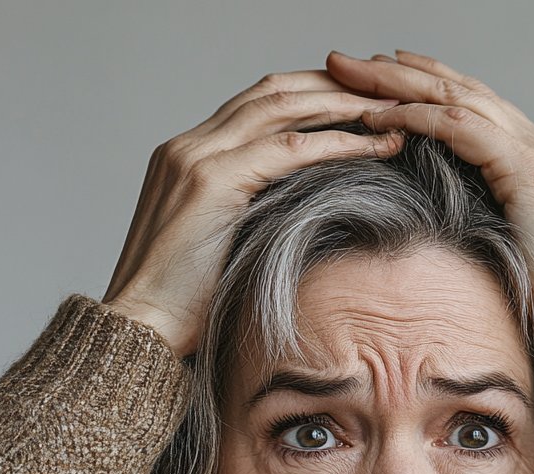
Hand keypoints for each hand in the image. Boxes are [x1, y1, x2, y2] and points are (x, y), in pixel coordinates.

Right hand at [103, 73, 402, 357]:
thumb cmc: (181, 306)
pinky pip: (289, 149)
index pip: (259, 106)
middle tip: (387, 92)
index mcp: (188, 157)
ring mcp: (196, 157)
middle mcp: (189, 145)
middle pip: (273, 91)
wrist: (141, 327)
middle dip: (335, 86)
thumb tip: (299, 220)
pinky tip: (375, 145)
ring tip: (392, 111)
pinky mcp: (211, 181)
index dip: (312, 97)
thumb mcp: (218, 248)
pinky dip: (337, 142)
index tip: (359, 104)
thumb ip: (248, 218)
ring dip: (344, 104)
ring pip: (283, 106)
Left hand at [327, 51, 533, 357]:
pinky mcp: (530, 172)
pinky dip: (416, 119)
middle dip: (404, 73)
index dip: (429, 90)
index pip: (479, 110)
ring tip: (351, 75)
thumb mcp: (516, 254)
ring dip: (399, 85)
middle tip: (351, 62)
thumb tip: (447, 226)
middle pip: (464, 91)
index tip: (384, 83)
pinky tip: (378, 117)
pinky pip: (461, 129)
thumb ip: (490, 224)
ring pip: (457, 98)